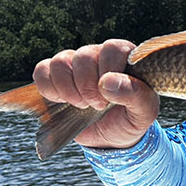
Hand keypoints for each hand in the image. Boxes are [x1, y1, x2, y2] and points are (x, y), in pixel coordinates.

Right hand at [32, 39, 158, 149]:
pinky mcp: (55, 76)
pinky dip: (49, 89)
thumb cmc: (131, 118)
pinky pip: (42, 71)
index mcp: (125, 57)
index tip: (110, 97)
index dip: (107, 72)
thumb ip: (135, 94)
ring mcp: (75, 64)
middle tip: (98, 106)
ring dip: (68, 89)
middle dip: (87, 87)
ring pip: (60, 61)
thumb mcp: (144, 111)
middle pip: (84, 56)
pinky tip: (63, 102)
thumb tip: (107, 82)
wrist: (111, 137)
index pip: (112, 48)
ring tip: (81, 105)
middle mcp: (99, 54)